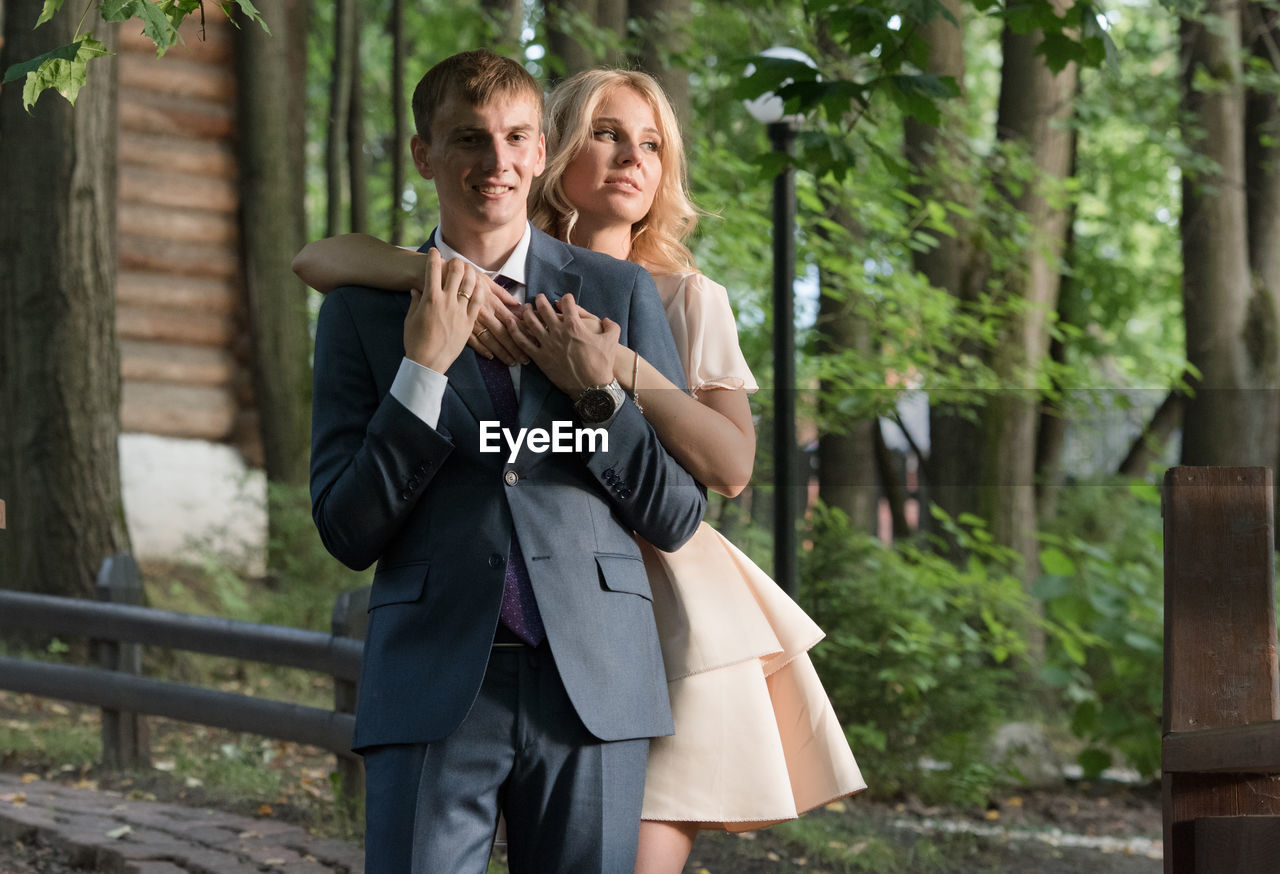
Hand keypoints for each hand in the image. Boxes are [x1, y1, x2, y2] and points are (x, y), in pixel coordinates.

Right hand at [404, 249, 482, 372]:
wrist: (427, 362)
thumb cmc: (415, 341)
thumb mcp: (411, 318)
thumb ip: (415, 301)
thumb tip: (417, 289)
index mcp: (429, 298)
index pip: (432, 270)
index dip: (433, 257)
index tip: (434, 251)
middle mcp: (446, 301)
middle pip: (455, 272)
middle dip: (456, 262)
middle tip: (455, 260)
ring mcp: (459, 311)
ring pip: (469, 284)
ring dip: (470, 273)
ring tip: (469, 269)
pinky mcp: (468, 322)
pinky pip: (478, 302)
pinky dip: (479, 291)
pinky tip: (479, 286)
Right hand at [465, 275, 526, 365]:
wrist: (440, 278)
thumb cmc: (464, 277)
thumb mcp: (485, 280)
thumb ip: (501, 292)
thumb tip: (516, 303)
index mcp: (492, 302)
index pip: (511, 320)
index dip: (523, 332)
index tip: (532, 342)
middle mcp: (484, 313)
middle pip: (503, 334)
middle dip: (515, 348)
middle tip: (525, 360)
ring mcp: (472, 322)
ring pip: (490, 340)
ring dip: (502, 352)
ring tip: (512, 362)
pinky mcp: (460, 326)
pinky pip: (473, 341)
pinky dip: (482, 349)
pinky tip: (491, 357)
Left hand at [512, 293, 618, 396]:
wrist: (592, 387)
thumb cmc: (602, 363)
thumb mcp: (611, 340)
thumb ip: (611, 326)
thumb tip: (607, 320)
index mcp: (574, 325)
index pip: (567, 304)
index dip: (567, 298)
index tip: (566, 298)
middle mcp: (558, 332)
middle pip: (544, 309)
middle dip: (541, 300)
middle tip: (540, 297)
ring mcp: (547, 345)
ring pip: (531, 323)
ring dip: (528, 312)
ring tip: (526, 308)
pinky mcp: (540, 358)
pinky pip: (523, 343)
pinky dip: (516, 332)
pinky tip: (512, 324)